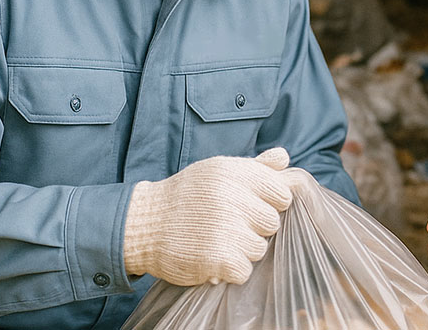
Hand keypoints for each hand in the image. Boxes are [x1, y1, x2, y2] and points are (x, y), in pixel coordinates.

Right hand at [123, 147, 292, 285]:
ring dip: (241, 250)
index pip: (282, 193)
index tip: (250, 207)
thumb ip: (256, 167)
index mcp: (234, 172)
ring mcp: (225, 227)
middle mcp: (231, 196)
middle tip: (229, 226)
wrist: (143, 223)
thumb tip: (285, 157)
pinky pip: (244, 270)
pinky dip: (230, 270)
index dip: (270, 204)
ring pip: (259, 248)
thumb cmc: (187, 196)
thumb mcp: (217, 171)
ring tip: (216, 240)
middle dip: (255, 228)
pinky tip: (212, 258)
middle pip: (272, 222)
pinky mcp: (217, 257)